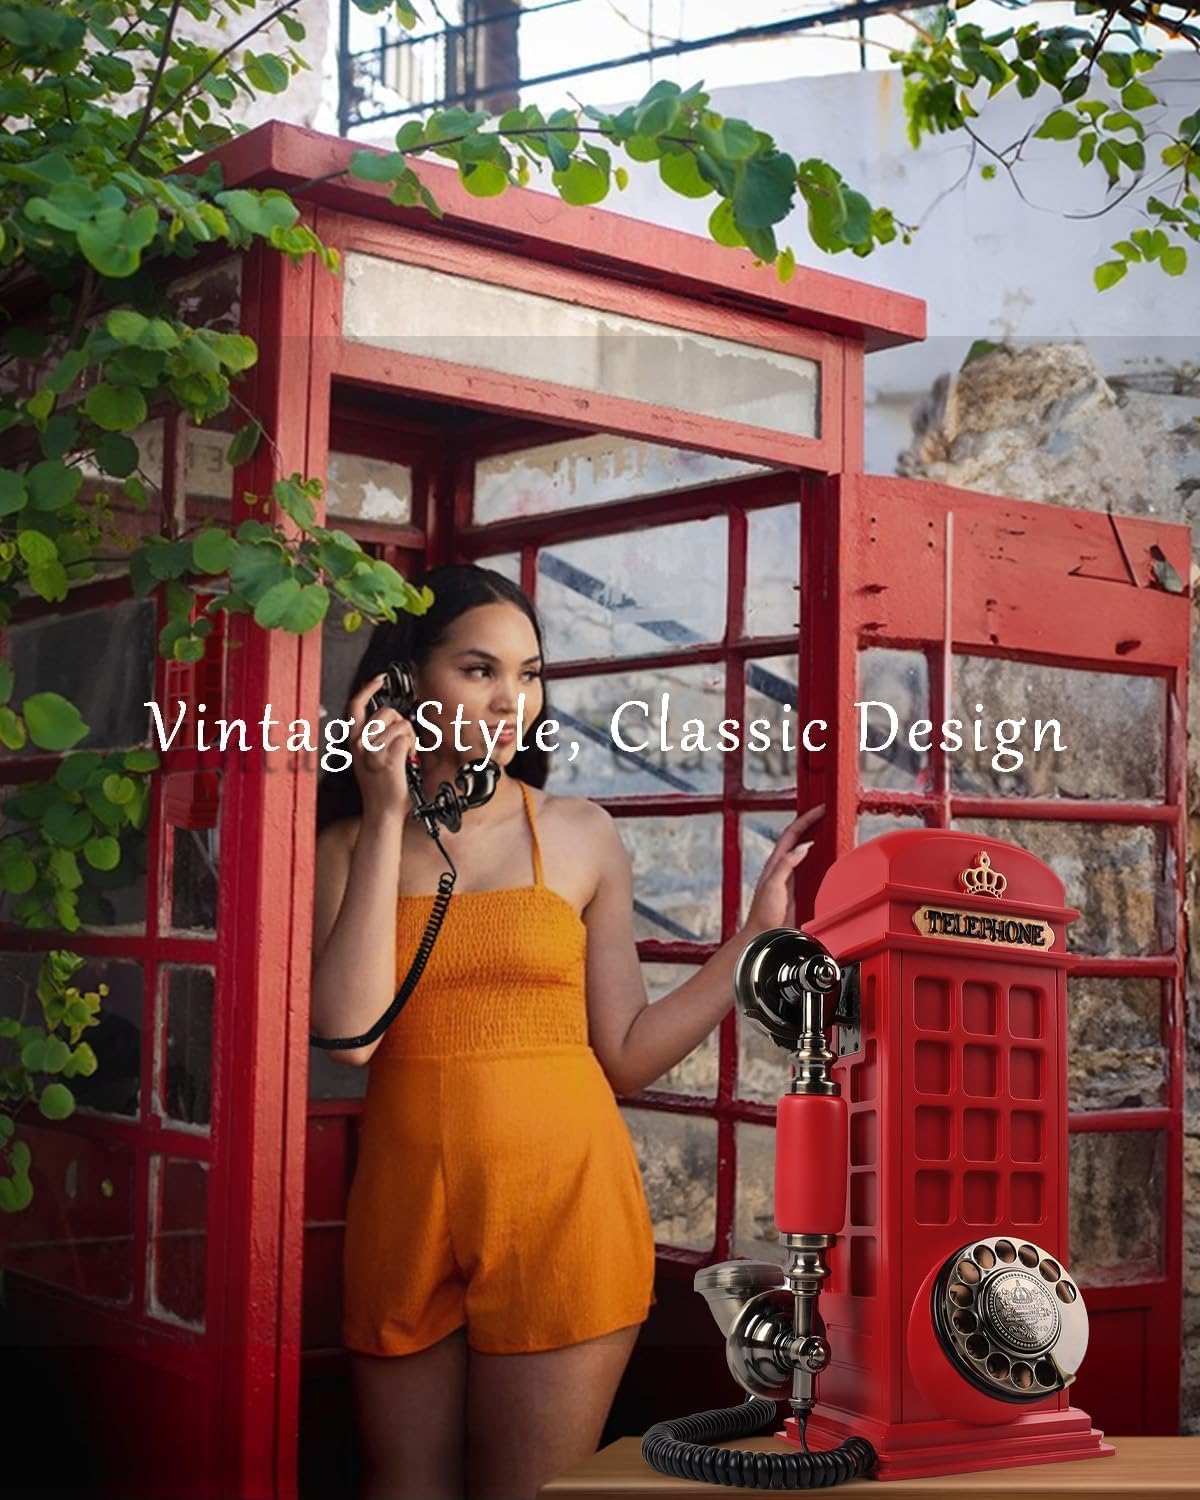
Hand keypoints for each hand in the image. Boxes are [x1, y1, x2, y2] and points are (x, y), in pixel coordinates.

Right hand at [347, 674, 416, 823]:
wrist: (381, 812)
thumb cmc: (379, 787)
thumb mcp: (367, 758)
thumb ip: (372, 737)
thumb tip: (389, 717)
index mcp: (353, 741)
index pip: (354, 706)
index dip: (367, 688)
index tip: (379, 679)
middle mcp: (360, 744)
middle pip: (387, 712)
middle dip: (401, 724)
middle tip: (402, 743)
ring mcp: (373, 751)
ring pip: (401, 725)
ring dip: (410, 738)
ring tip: (404, 756)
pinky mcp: (388, 758)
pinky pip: (407, 738)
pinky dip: (412, 748)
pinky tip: (407, 761)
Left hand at [744, 804, 824, 933]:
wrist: (764, 938)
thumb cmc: (763, 915)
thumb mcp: (773, 886)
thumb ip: (787, 865)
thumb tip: (804, 846)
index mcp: (775, 864)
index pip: (791, 834)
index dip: (806, 820)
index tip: (820, 810)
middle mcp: (783, 869)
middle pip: (799, 839)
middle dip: (812, 824)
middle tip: (826, 814)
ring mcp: (792, 879)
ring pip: (806, 853)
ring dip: (817, 840)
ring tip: (830, 830)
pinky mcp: (800, 891)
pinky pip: (812, 870)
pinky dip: (822, 861)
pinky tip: (830, 860)